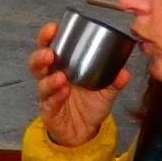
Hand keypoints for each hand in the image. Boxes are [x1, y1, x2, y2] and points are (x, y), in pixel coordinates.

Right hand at [30, 21, 130, 147]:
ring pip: (41, 83)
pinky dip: (56, 96)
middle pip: (37, 63)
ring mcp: (48, 95)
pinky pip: (49, 103)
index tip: (53, 28)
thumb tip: (124, 71)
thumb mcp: (105, 90)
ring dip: (49, 79)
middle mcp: (51, 78)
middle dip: (40, 55)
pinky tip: (64, 92)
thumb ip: (114, 81)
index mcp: (63, 66)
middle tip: (50, 53)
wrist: (86, 132)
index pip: (51, 47)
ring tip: (61, 76)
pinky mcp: (49, 111)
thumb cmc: (90, 105)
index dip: (48, 37)